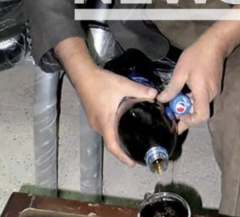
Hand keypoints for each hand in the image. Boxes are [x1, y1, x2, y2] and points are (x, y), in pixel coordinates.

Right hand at [54, 37, 156, 166]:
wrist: (83, 75)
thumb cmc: (101, 83)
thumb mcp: (123, 85)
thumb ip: (140, 90)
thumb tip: (156, 95)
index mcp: (105, 123)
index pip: (113, 146)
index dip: (122, 157)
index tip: (132, 164)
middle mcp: (98, 125)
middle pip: (111, 142)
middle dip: (123, 149)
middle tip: (137, 150)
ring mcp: (93, 121)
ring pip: (107, 135)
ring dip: (118, 139)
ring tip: (132, 139)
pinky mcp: (93, 115)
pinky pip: (105, 128)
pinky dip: (113, 131)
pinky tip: (123, 125)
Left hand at [157, 34, 226, 132]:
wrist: (215, 44)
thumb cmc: (197, 55)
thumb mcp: (181, 71)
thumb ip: (172, 88)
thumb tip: (161, 100)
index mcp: (203, 92)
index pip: (201, 116)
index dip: (189, 121)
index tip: (177, 120)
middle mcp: (211, 94)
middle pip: (199, 112)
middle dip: (185, 115)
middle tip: (170, 114)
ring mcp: (214, 90)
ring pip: (200, 105)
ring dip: (188, 106)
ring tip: (173, 103)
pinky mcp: (213, 86)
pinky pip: (202, 98)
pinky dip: (192, 99)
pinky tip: (182, 93)